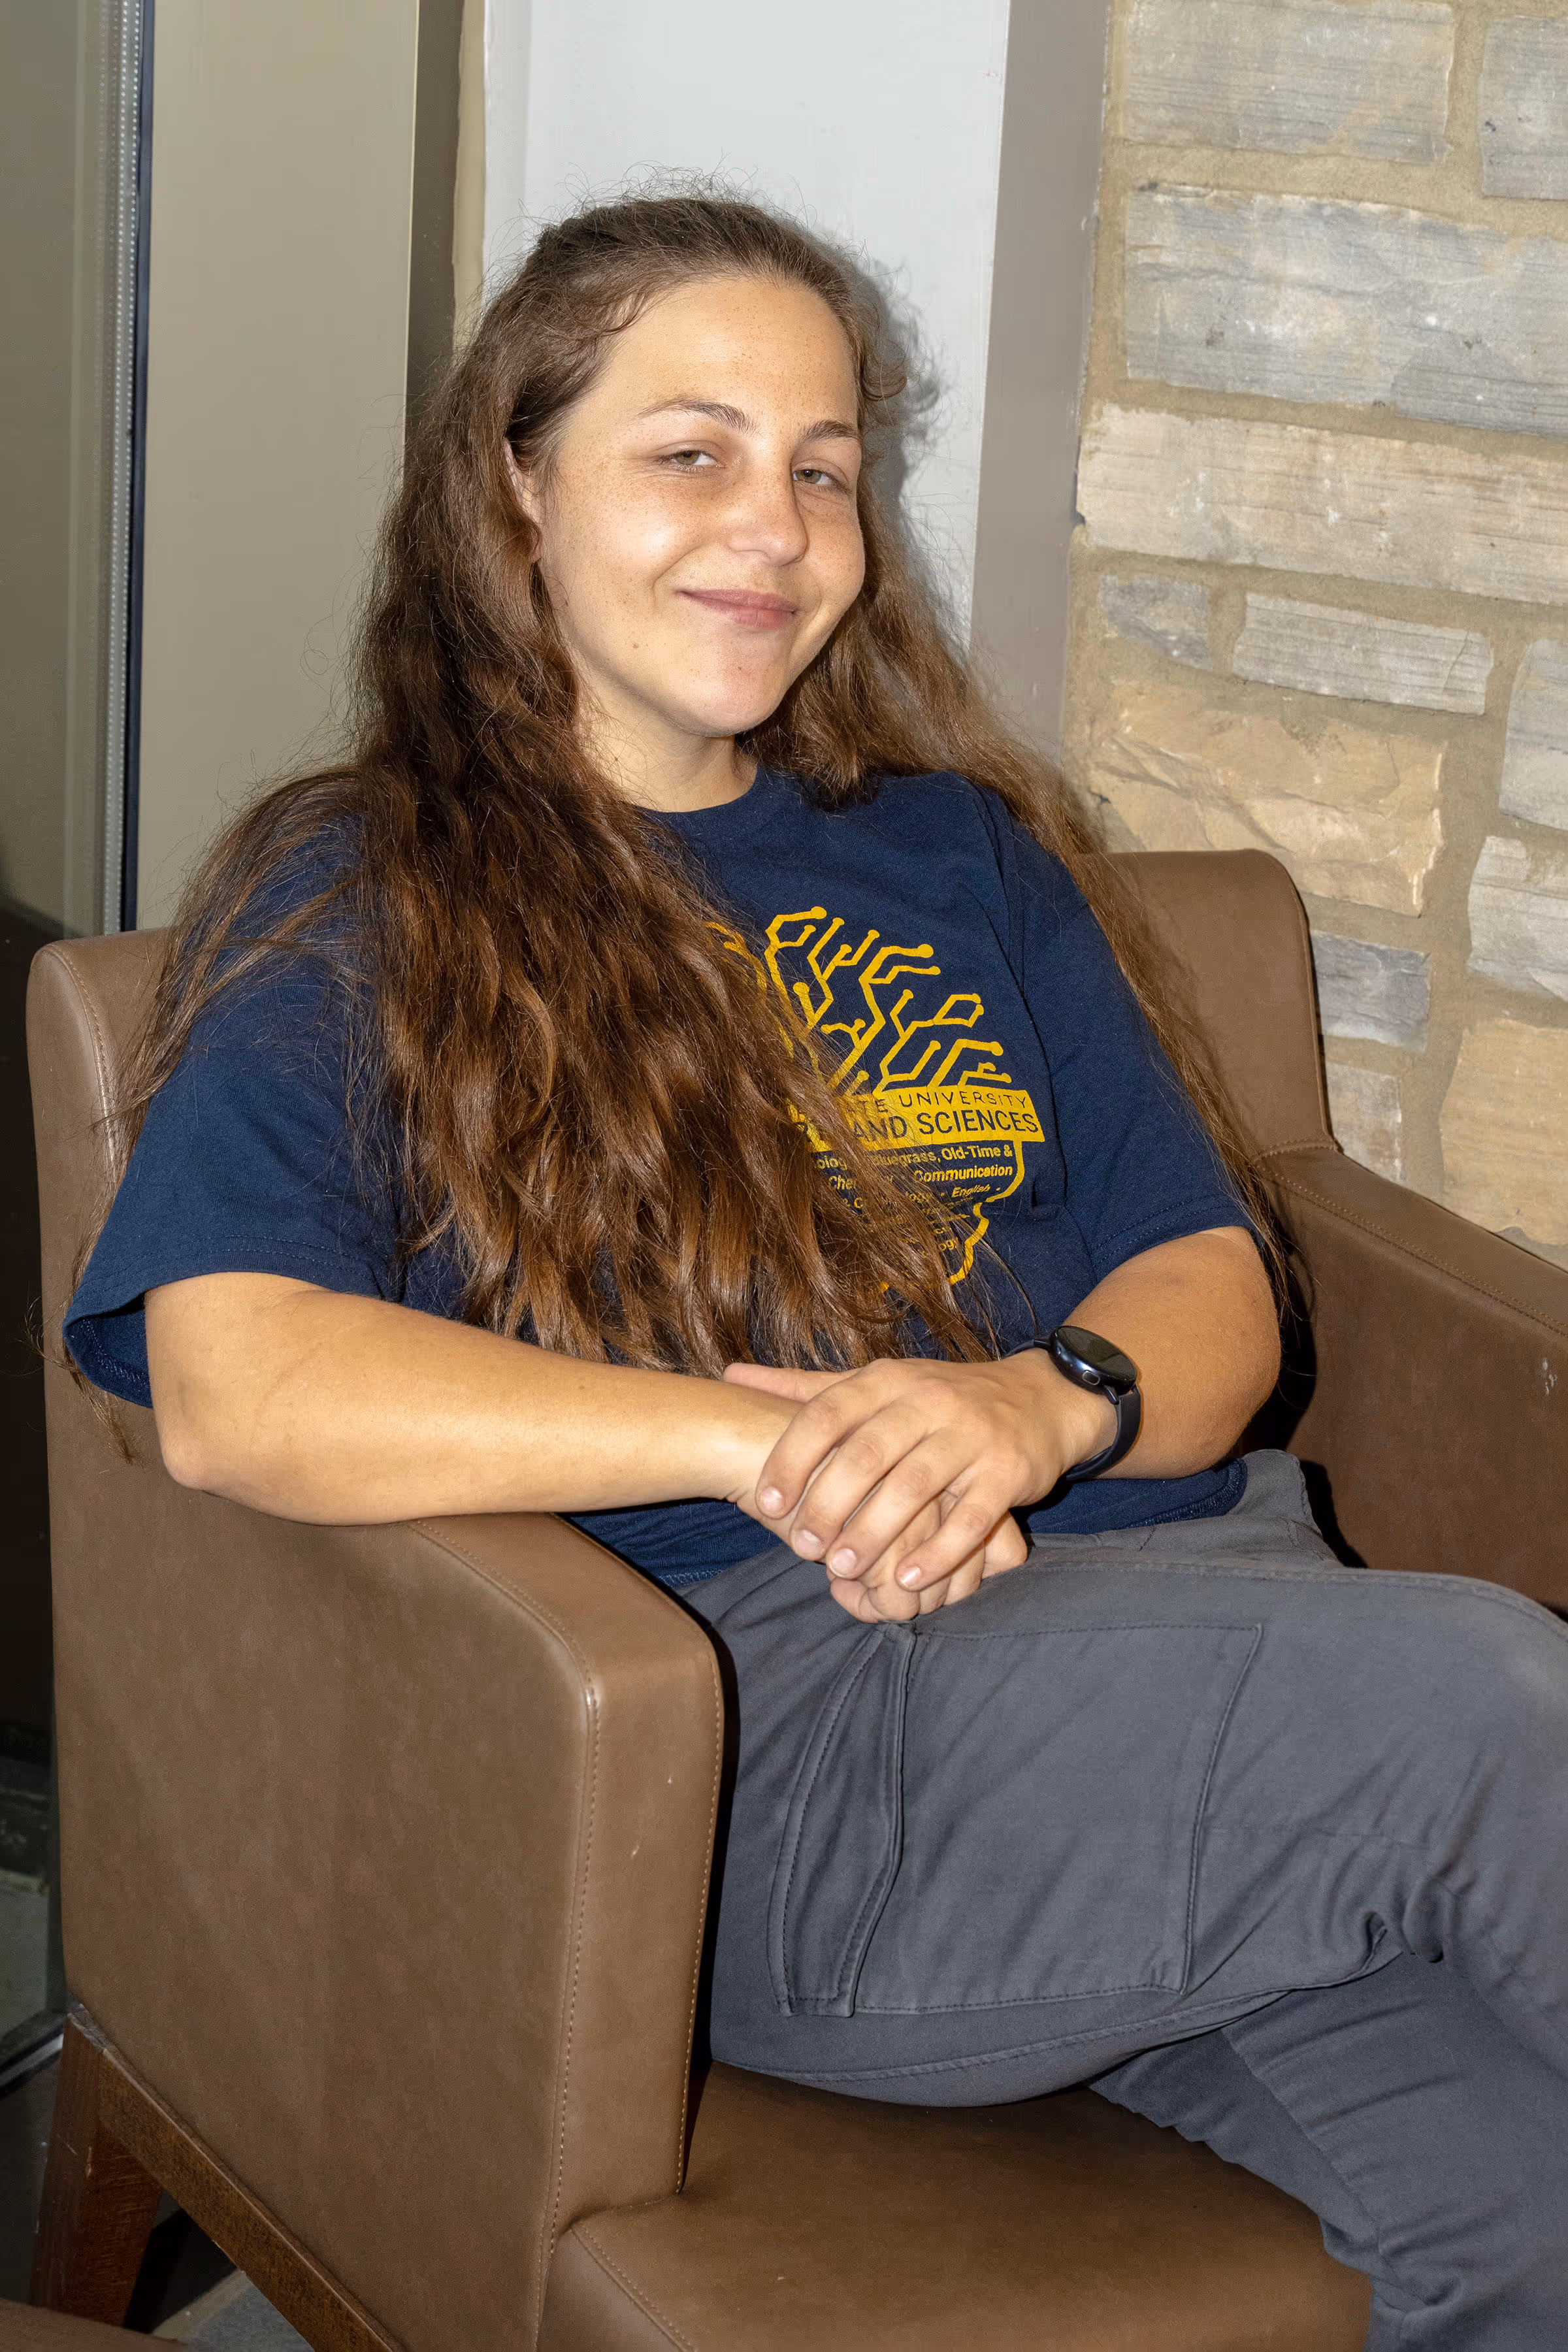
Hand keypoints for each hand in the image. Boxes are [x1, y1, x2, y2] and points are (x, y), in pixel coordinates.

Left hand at [722, 1352, 1114, 1610]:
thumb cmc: (939, 1399)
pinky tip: (907, 1581)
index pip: (830, 1412)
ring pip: (915, 1488)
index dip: (794, 1455)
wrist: (1041, 1399)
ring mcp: (971, 1437)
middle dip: (829, 1503)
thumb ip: (805, 1387)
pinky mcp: (1008, 1473)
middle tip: (799, 1547)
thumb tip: (728, 1376)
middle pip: (868, 1454)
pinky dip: (938, 1552)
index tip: (767, 1500)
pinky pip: (971, 1518)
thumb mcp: (876, 1384)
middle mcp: (929, 1402)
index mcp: (888, 1380)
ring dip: (874, 1534)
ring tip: (841, 1571)